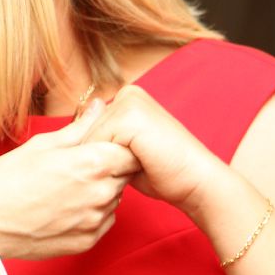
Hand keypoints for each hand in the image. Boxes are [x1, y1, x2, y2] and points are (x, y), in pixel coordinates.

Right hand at [0, 101, 136, 258]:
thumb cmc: (7, 180)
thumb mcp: (42, 145)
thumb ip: (79, 127)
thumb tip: (100, 106)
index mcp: (93, 163)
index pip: (131, 151)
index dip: (119, 147)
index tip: (103, 146)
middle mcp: (101, 192)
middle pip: (125, 174)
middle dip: (109, 167)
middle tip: (78, 167)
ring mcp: (96, 219)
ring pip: (114, 198)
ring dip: (101, 191)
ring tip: (68, 188)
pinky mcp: (89, 240)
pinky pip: (104, 220)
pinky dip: (92, 213)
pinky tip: (66, 207)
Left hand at [81, 86, 214, 212]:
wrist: (196, 181)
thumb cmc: (163, 172)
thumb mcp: (124, 153)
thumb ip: (104, 141)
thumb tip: (77, 137)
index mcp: (127, 97)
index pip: (88, 128)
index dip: (98, 154)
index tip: (128, 162)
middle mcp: (128, 93)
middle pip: (85, 133)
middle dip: (100, 158)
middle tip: (136, 164)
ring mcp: (129, 102)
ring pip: (89, 140)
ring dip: (105, 161)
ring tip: (137, 164)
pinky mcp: (129, 116)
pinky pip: (97, 145)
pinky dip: (110, 162)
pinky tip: (137, 163)